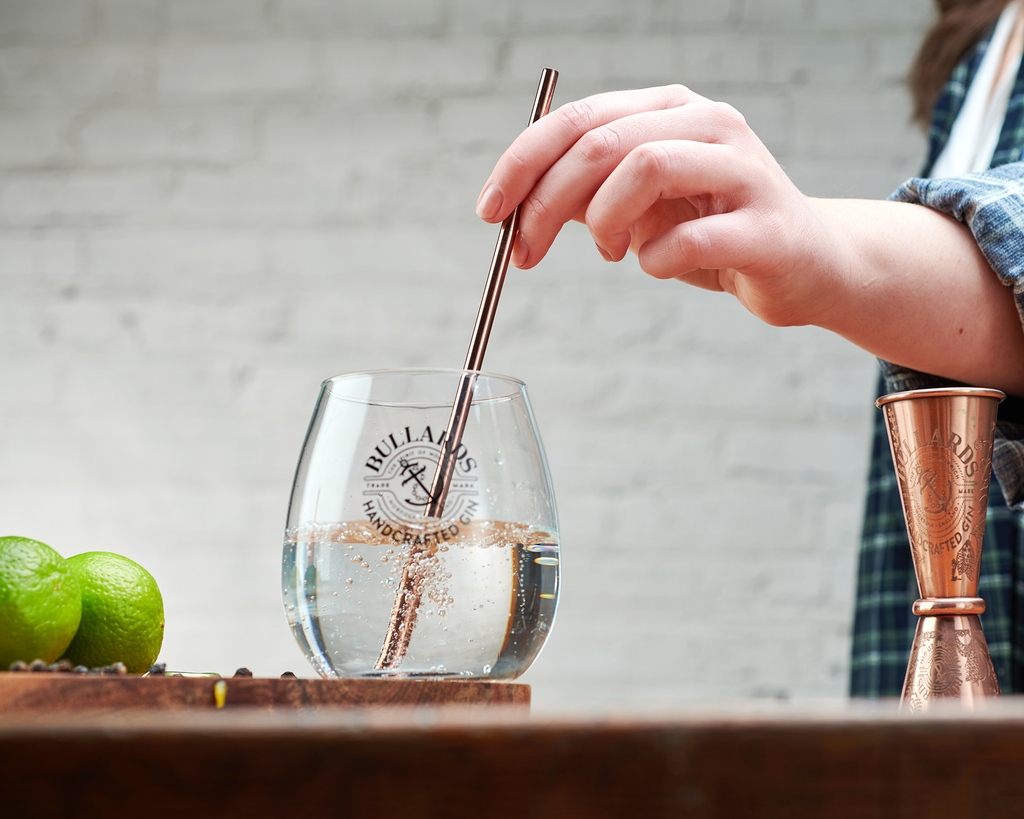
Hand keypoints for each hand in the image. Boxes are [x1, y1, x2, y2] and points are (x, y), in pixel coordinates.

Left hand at [476, 84, 844, 326]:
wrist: (807, 265)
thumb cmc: (713, 233)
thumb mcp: (638, 207)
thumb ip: (586, 195)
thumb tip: (518, 204)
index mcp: (670, 109)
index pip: (576, 118)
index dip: (521, 163)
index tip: (489, 211)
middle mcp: (708, 123)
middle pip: (602, 142)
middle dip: (546, 202)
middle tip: (526, 251)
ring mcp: (743, 169)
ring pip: (646, 166)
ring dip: (604, 221)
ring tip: (610, 253)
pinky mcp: (767, 225)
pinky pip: (687, 239)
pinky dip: (654, 260)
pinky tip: (658, 266)